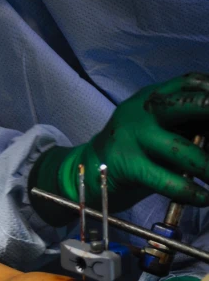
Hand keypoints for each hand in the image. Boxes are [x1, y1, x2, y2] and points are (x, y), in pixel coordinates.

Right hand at [31, 73, 208, 224]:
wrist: (84, 170)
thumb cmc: (130, 151)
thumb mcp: (155, 128)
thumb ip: (184, 125)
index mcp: (150, 97)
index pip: (189, 83)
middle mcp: (141, 111)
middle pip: (188, 104)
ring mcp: (131, 136)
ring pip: (181, 148)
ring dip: (207, 166)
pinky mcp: (126, 164)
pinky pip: (165, 179)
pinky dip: (189, 191)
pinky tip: (203, 198)